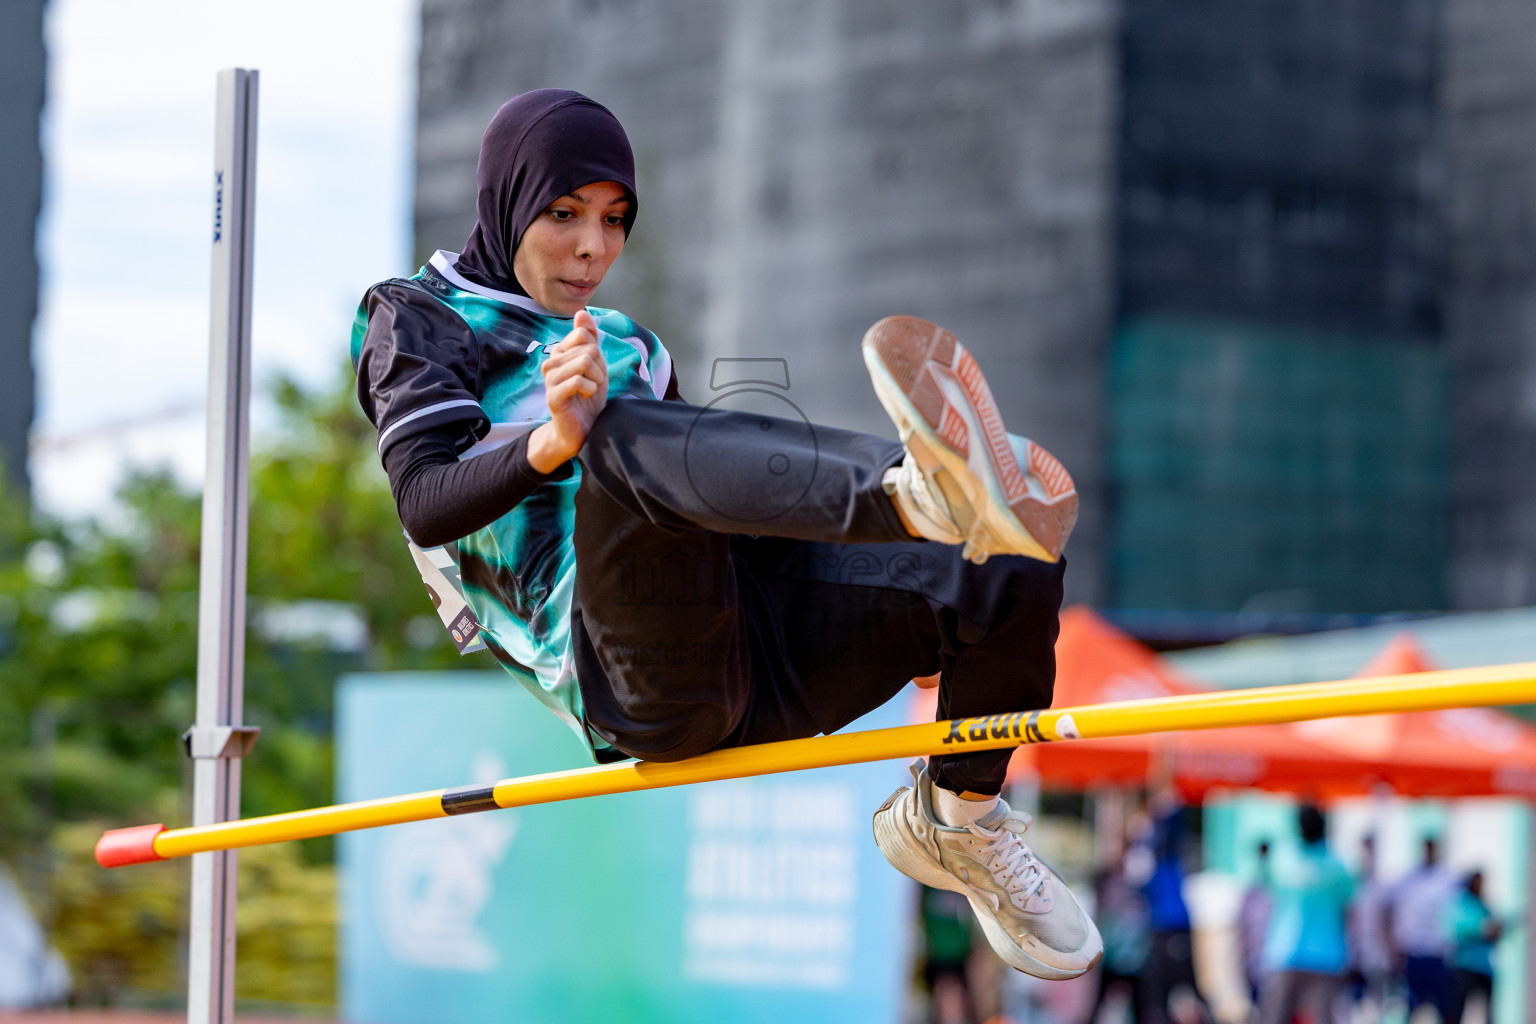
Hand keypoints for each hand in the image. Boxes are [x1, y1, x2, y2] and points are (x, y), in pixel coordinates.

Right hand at [528, 310, 608, 472]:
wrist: (583, 427)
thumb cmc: (588, 396)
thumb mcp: (595, 363)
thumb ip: (589, 338)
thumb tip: (582, 313)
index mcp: (559, 352)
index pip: (583, 334)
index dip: (596, 353)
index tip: (593, 370)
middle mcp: (550, 362)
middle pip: (588, 349)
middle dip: (599, 368)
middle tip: (591, 384)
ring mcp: (549, 379)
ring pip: (584, 361)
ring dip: (596, 379)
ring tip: (588, 390)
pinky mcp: (553, 395)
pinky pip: (579, 380)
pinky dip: (590, 388)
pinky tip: (584, 397)